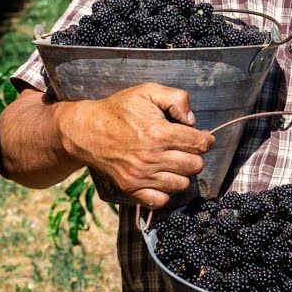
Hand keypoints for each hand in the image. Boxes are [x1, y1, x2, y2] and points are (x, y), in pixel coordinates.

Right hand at [59, 82, 213, 208]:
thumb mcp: (147, 91)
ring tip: (171, 161)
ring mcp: (141, 176)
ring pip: (182, 184)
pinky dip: (165, 191)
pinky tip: (161, 177)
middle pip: (195, 165)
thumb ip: (177, 98)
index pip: (200, 144)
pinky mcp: (131, 188)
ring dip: (181, 173)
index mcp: (159, 133)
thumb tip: (192, 121)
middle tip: (183, 148)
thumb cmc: (119, 109)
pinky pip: (161, 200)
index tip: (200, 137)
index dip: (205, 139)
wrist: (87, 130)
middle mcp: (152, 157)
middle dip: (194, 155)